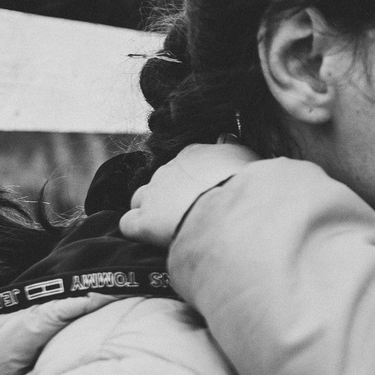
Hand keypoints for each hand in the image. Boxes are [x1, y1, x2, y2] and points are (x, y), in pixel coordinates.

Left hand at [118, 142, 258, 247]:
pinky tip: (152, 238)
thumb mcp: (245, 156)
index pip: (185, 160)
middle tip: (192, 211)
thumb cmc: (243, 184)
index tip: (205, 190)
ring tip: (170, 225)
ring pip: (139, 198)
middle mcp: (168, 169)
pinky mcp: (143, 222)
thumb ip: (232, 146)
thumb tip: (225, 136)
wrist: (228, 212)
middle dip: (172, 195)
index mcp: (192, 153)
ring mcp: (152, 195)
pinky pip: (129, 224)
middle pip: (162, 180)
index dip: (192, 178)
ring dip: (150, 209)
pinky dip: (137, 230)